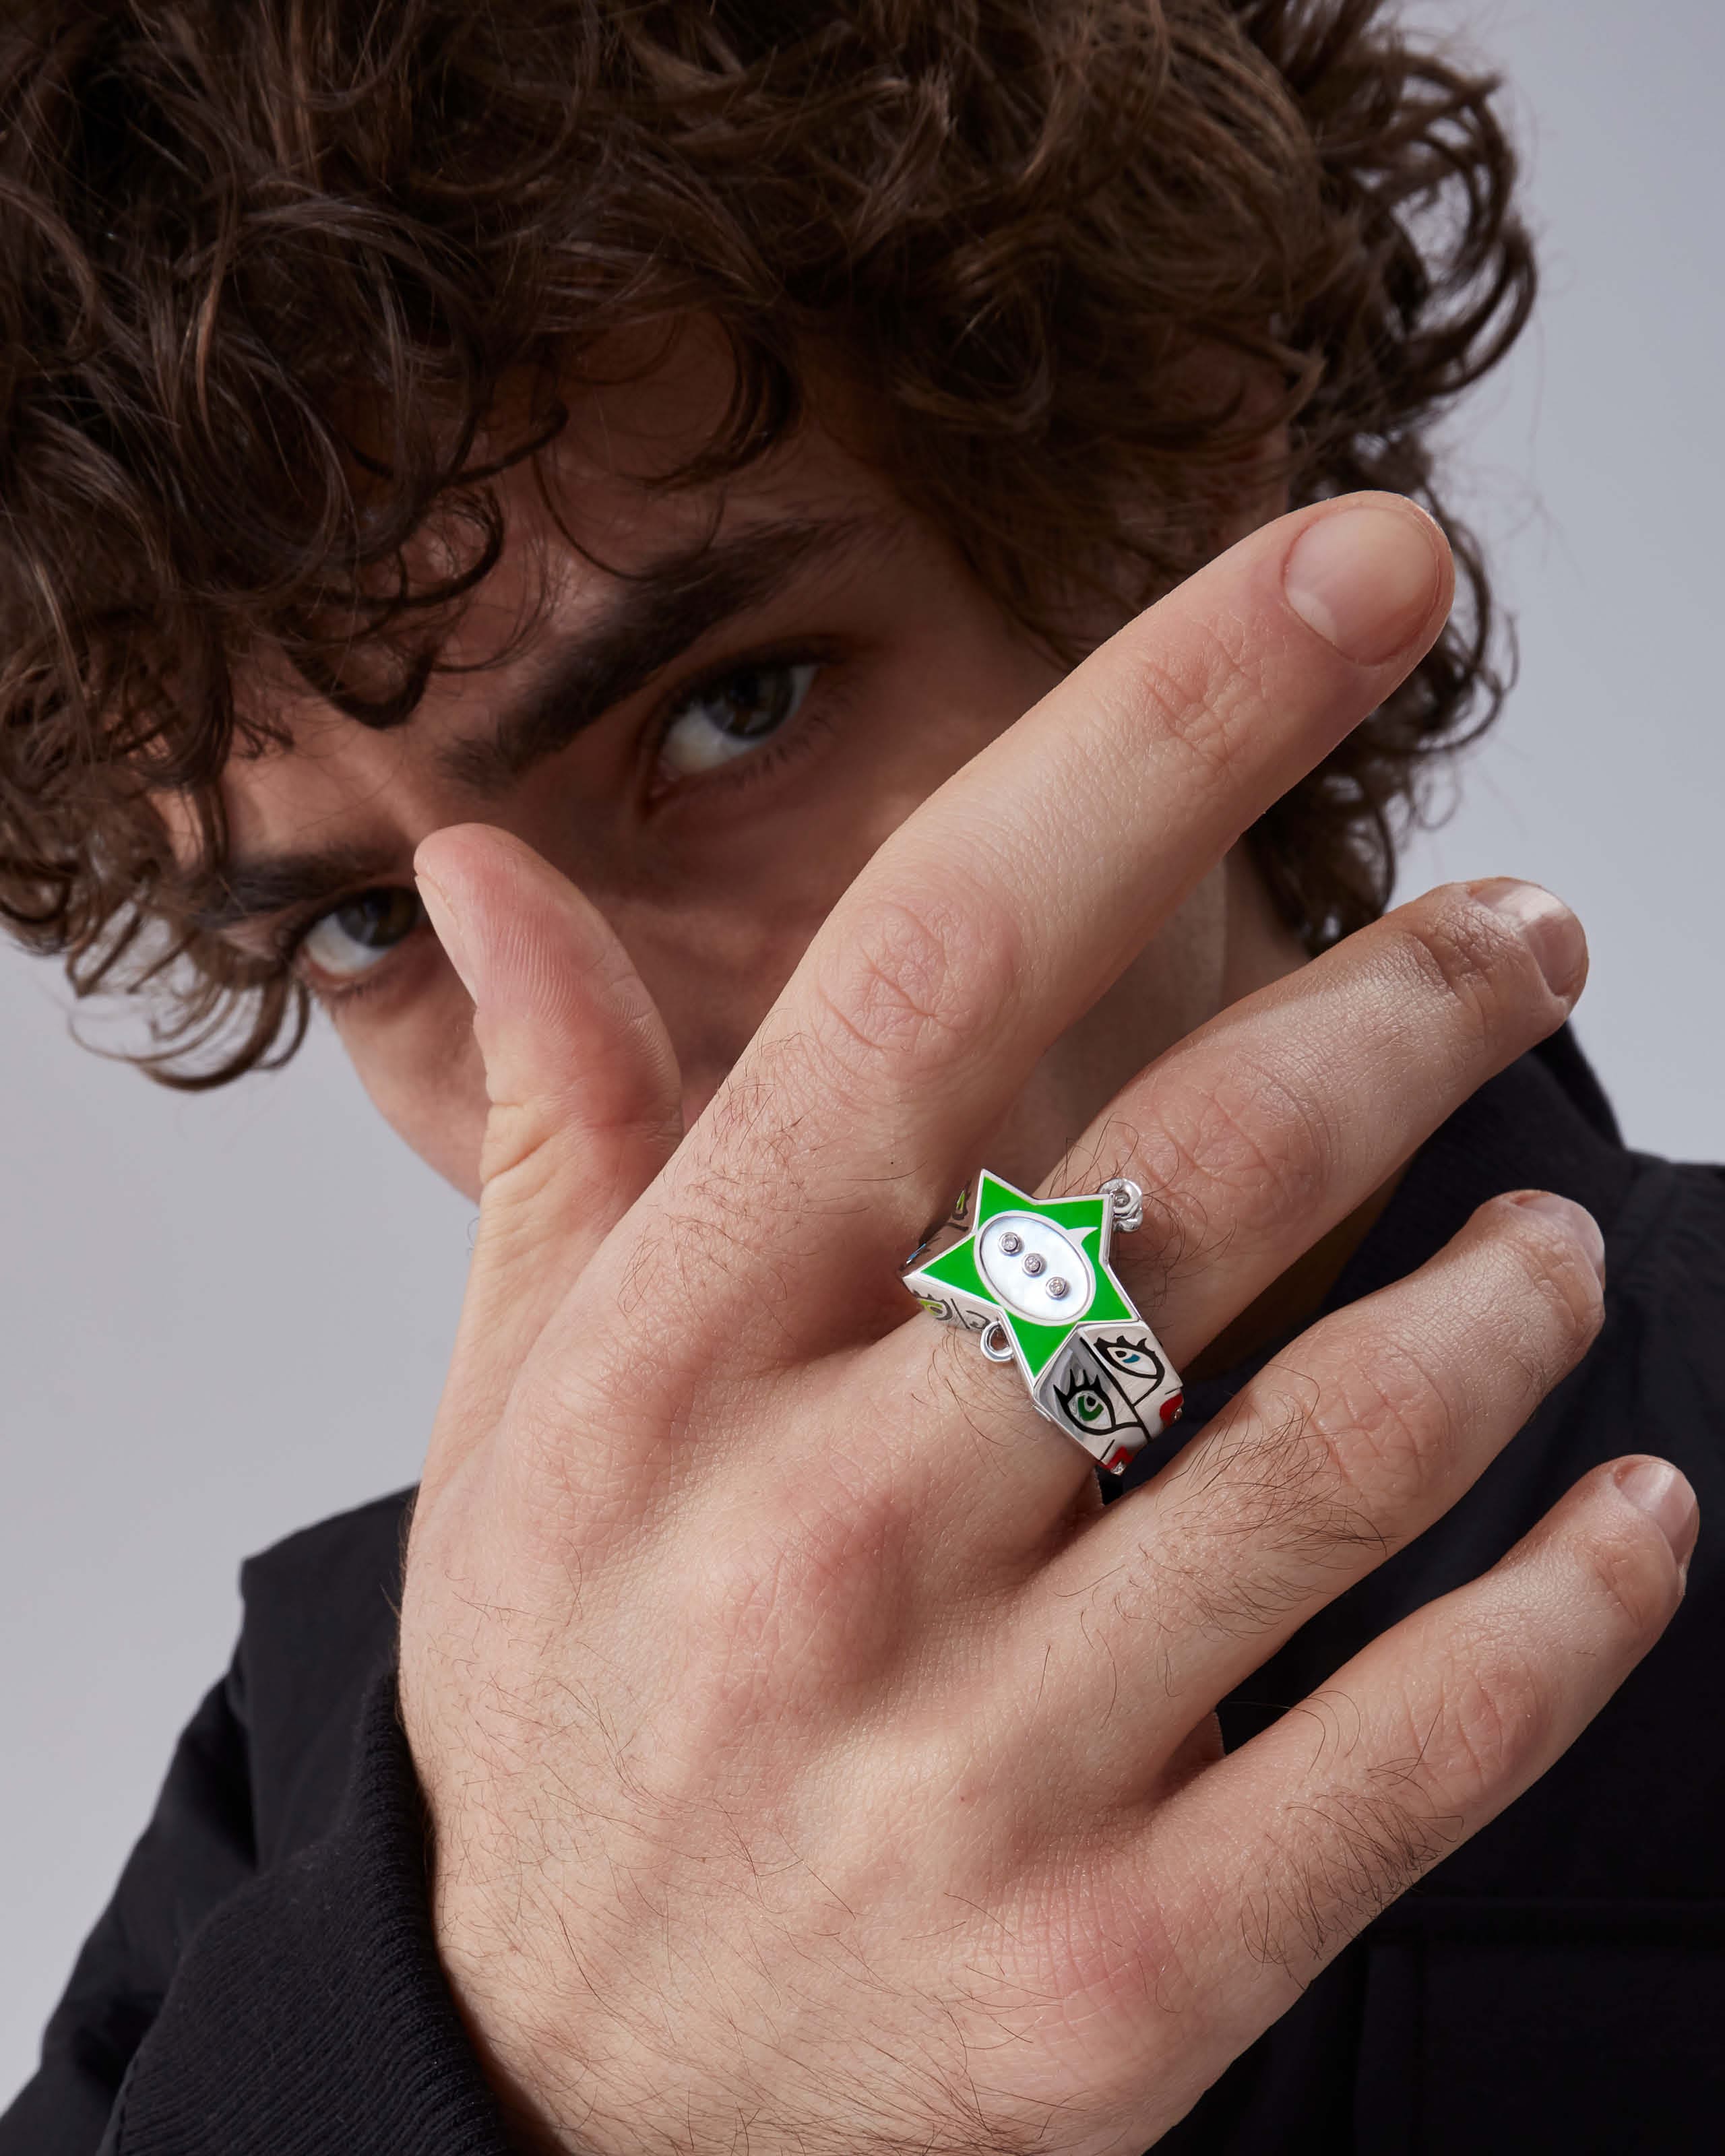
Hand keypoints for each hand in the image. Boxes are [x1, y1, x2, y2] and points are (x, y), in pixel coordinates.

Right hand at [400, 496, 1693, 2155]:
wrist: (545, 2096)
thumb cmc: (557, 1689)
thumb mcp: (518, 1403)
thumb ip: (556, 1123)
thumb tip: (477, 869)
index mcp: (675, 1351)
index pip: (946, 958)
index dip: (1169, 727)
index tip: (1361, 572)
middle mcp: (819, 1531)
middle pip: (1197, 1174)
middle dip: (1414, 1008)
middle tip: (1523, 935)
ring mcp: (975, 1768)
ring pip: (1342, 1447)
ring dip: (1511, 1295)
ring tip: (1556, 1224)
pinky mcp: (1118, 1979)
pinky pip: (1418, 1750)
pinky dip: (1571, 1605)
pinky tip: (1635, 1509)